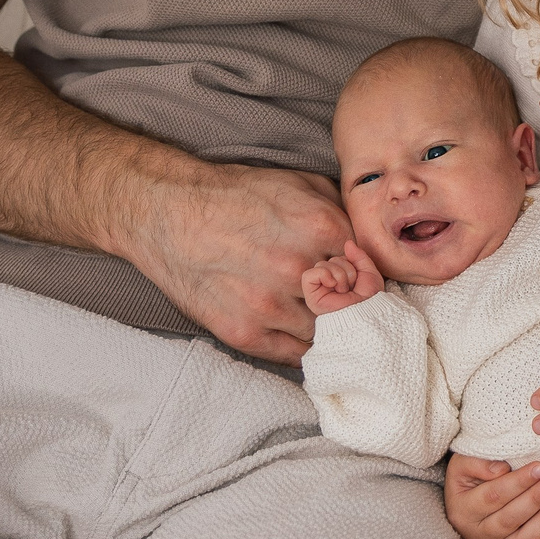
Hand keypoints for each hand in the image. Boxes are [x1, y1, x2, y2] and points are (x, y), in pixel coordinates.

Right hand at [122, 162, 348, 363]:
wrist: (168, 213)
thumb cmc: (235, 194)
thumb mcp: (297, 183)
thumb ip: (340, 209)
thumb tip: (366, 241)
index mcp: (320, 227)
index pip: (371, 268)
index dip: (368, 275)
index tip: (360, 278)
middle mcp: (298, 269)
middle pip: (354, 306)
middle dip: (353, 305)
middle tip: (346, 303)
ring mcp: (270, 305)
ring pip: (327, 335)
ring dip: (329, 330)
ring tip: (320, 318)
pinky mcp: (243, 332)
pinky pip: (295, 355)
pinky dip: (304, 348)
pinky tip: (300, 333)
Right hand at [301, 240, 380, 314]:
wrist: (366, 312)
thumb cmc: (369, 298)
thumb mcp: (369, 272)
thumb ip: (359, 256)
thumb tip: (348, 243)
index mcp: (339, 278)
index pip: (339, 258)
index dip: (351, 264)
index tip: (358, 280)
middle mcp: (327, 283)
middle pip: (331, 260)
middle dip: (346, 270)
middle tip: (351, 287)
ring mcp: (318, 289)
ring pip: (322, 264)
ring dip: (339, 275)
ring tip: (344, 290)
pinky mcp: (311, 295)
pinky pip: (309, 274)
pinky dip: (325, 275)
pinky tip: (333, 286)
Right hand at [442, 444, 539, 538]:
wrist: (467, 511)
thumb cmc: (469, 481)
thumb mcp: (461, 466)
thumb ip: (476, 463)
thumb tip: (501, 469)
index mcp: (463, 510)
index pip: (493, 496)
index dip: (518, 482)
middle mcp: (479, 534)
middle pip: (509, 519)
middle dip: (534, 498)